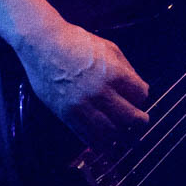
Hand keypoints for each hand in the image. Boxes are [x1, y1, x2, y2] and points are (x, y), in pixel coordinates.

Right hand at [17, 18, 149, 150]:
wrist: (43, 44)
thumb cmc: (76, 41)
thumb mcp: (108, 47)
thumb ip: (126, 68)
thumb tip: (138, 88)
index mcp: (113, 73)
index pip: (141, 95)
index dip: (142, 97)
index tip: (138, 98)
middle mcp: (100, 92)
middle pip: (130, 118)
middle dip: (139, 123)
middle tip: (140, 123)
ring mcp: (83, 105)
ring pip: (111, 133)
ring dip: (122, 137)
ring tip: (125, 136)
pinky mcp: (67, 115)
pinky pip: (88, 138)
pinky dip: (101, 144)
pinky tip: (106, 143)